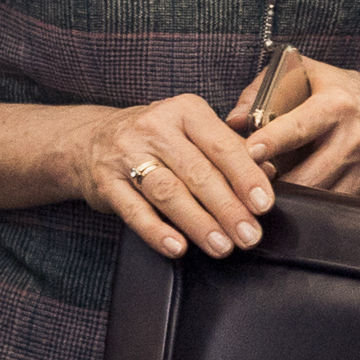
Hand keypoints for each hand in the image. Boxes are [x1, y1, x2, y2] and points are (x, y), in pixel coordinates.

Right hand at [73, 94, 277, 259]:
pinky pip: (134, 211)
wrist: (90, 140)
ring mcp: (126, 154)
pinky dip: (157, 231)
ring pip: (168, 192)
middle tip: (248, 235)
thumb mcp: (192, 132)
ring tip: (221, 246)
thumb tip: (268, 170)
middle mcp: (154, 128)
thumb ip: (229, 150)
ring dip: (198, 223)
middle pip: (197, 172)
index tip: (264, 205)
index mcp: (185, 111)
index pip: (221, 145)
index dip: (245, 177)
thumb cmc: (156, 139)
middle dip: (227, 208)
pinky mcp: (105, 182)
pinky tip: (177, 247)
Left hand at [232, 52, 359, 197]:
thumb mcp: (308, 75)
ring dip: (290, 201)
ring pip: (319, 198)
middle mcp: (354, 138)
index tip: (250, 152)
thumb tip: (233, 120)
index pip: (300, 127)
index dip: (272, 141)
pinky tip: (294, 202)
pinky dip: (311, 209)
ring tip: (264, 198)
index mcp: (336, 105)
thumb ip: (264, 90)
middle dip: (275, 187)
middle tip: (246, 188)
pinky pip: (334, 210)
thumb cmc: (345, 93)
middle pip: (308, 176)